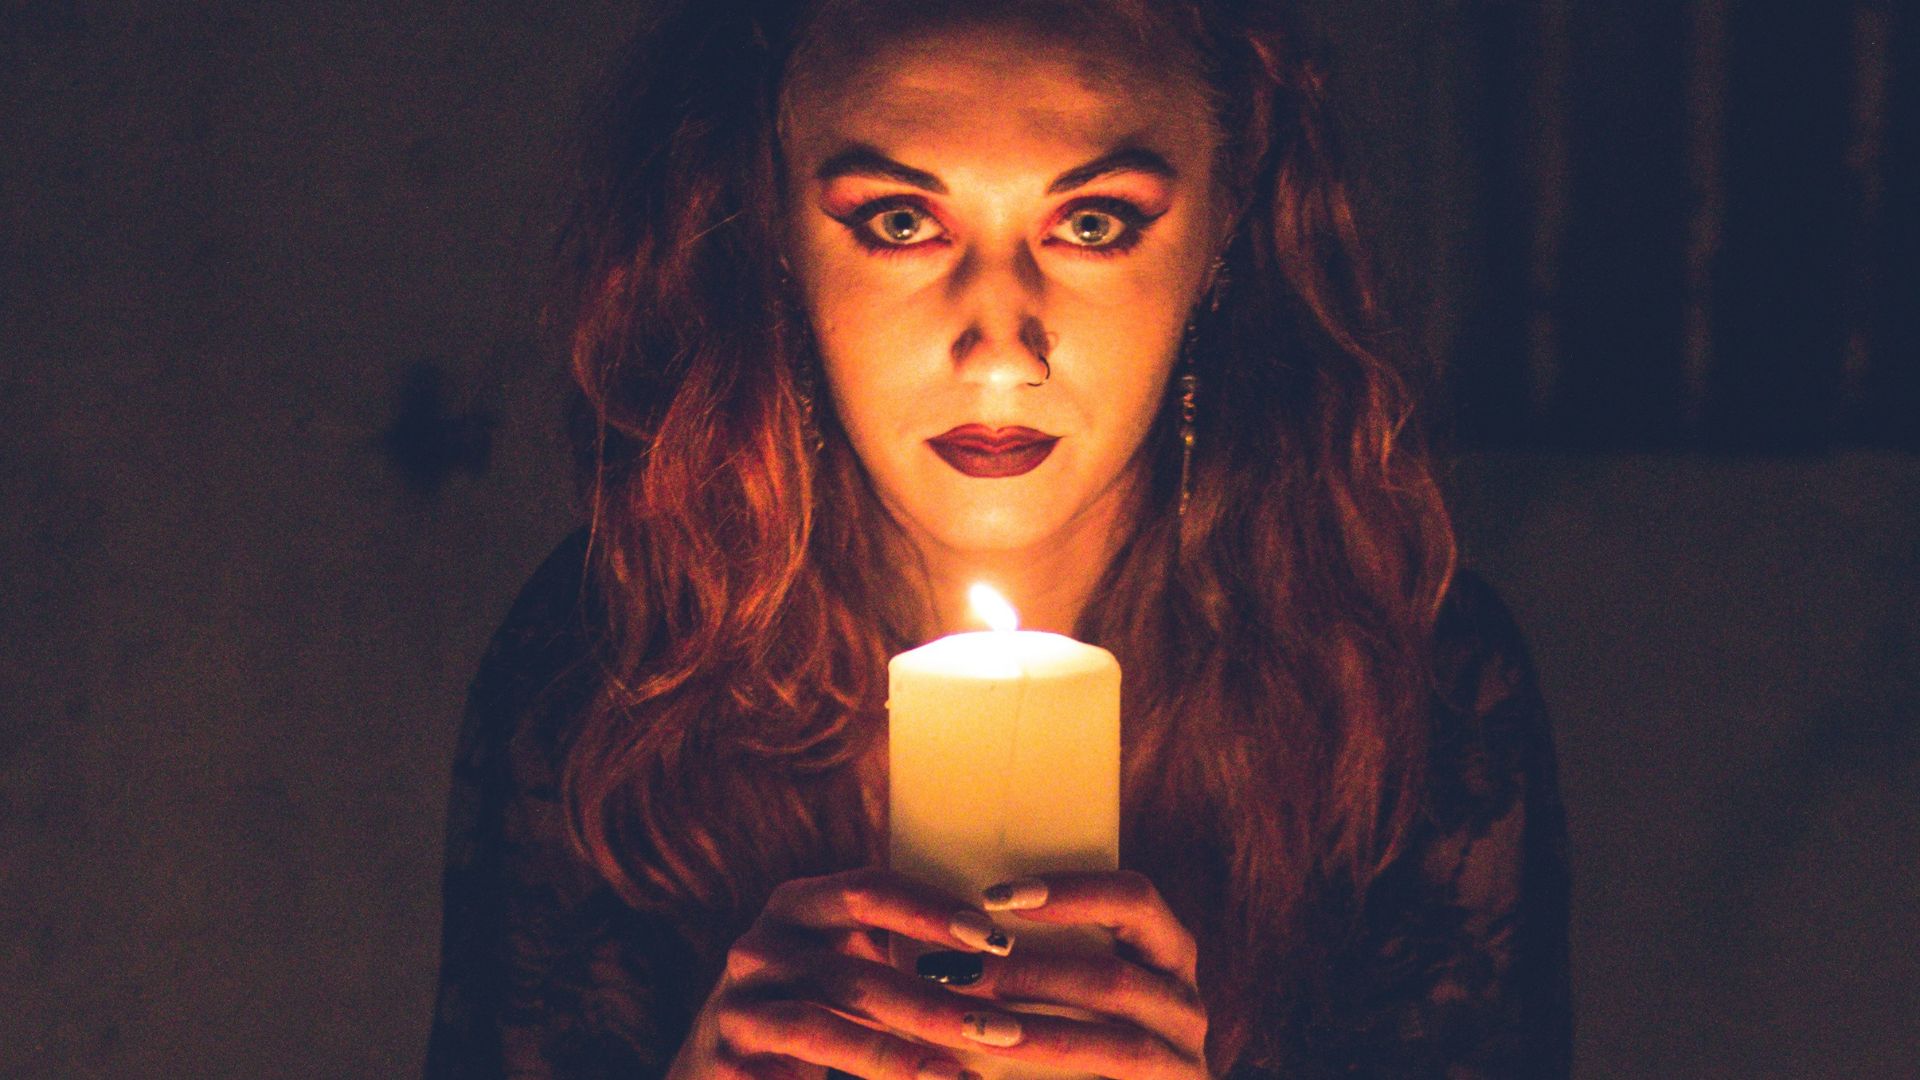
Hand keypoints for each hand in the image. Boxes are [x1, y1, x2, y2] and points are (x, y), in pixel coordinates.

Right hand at [667, 866, 1020, 1079]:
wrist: (724, 1060)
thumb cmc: (811, 1001)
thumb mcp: (848, 961)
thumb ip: (903, 950)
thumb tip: (1000, 957)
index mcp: (797, 905)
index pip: (868, 890)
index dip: (931, 909)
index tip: (994, 938)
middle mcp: (759, 946)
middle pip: (854, 972)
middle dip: (933, 1004)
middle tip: (1001, 1031)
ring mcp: (737, 1006)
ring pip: (821, 1028)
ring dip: (897, 1058)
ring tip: (956, 1079)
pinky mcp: (725, 1061)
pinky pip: (795, 1075)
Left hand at [947, 870, 1210, 1078]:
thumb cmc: (1088, 1031)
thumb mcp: (1076, 986)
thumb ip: (1034, 957)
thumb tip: (948, 933)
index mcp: (1167, 955)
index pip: (1135, 901)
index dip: (1070, 893)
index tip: (995, 897)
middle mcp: (1186, 1005)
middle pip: (1117, 981)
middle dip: (1031, 975)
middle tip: (958, 973)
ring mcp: (1184, 1062)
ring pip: (1121, 1047)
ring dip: (1038, 1036)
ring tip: (973, 1028)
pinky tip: (987, 1074)